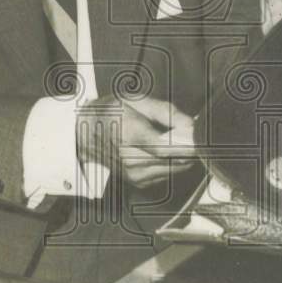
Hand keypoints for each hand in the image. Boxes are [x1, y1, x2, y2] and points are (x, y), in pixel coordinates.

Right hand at [77, 95, 195, 187]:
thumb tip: (191, 124)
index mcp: (129, 133)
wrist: (83, 134)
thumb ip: (166, 112)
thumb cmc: (109, 113)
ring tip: (170, 139)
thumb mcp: (136, 100)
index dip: (188, 144)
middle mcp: (130, 158)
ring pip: (175, 168)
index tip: (198, 136)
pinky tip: (160, 150)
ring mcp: (133, 173)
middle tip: (185, 132)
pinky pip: (167, 174)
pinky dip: (170, 163)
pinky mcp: (137, 182)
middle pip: (175, 159)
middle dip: (187, 146)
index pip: (166, 148)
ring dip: (180, 156)